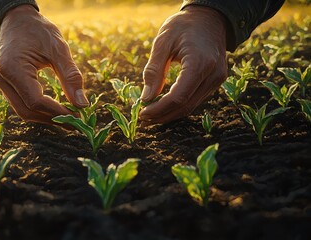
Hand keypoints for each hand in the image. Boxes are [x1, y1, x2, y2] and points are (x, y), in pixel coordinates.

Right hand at [0, 5, 87, 124]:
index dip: (57, 112)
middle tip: (74, 123)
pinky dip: (36, 108)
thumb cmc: (38, 30)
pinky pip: (18, 102)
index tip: (77, 116)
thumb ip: (71, 77)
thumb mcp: (59, 49)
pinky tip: (53, 109)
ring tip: (66, 117)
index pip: (35, 101)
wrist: (16, 18)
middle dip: (51, 118)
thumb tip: (82, 105)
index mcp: (10, 67)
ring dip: (44, 116)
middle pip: (26, 110)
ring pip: (21, 110)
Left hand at [140, 5, 226, 124]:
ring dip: (170, 114)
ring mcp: (217, 79)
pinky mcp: (216, 81)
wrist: (209, 18)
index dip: (159, 109)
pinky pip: (196, 99)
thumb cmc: (184, 26)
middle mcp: (213, 74)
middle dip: (163, 116)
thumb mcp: (163, 41)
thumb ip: (154, 70)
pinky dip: (180, 106)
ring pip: (192, 106)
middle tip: (144, 119)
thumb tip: (146, 98)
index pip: (178, 97)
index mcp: (200, 63)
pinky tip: (164, 106)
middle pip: (186, 106)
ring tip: (151, 114)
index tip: (142, 113)